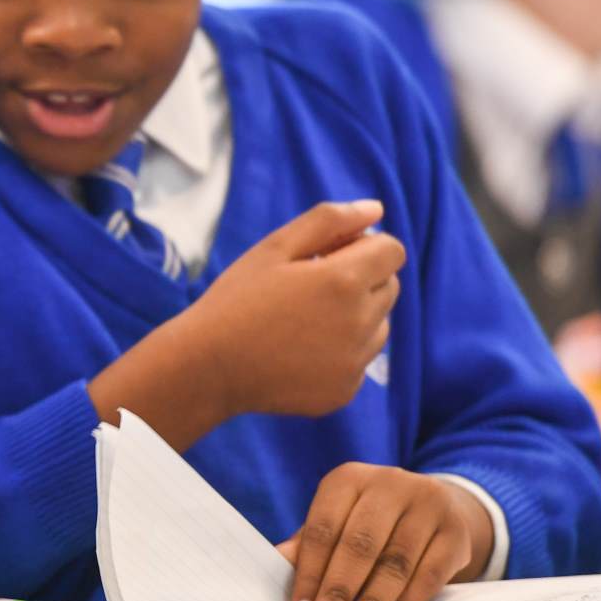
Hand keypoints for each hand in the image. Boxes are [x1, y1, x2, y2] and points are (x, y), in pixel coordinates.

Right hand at [181, 200, 403, 420]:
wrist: (208, 367)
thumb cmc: (237, 299)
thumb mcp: (274, 247)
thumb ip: (329, 221)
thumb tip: (376, 209)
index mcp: (345, 280)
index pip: (392, 250)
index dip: (363, 246)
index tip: (328, 255)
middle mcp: (361, 322)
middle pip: (390, 286)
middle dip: (362, 279)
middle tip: (311, 287)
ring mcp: (355, 361)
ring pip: (379, 325)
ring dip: (356, 316)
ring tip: (304, 321)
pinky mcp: (346, 391)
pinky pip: (360, 360)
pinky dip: (341, 352)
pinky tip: (300, 351)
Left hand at [278, 463, 491, 600]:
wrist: (437, 509)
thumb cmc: (371, 522)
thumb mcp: (338, 521)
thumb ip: (309, 543)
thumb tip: (276, 567)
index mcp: (349, 478)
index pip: (323, 528)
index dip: (309, 573)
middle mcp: (389, 483)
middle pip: (359, 544)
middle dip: (339, 590)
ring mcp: (428, 504)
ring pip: (396, 561)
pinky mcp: (456, 532)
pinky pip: (430, 574)